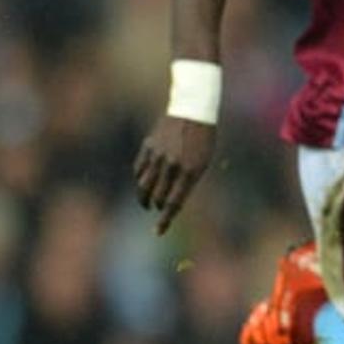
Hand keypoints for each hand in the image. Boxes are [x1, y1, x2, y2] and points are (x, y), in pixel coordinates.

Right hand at [133, 116, 216, 233]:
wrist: (193, 111)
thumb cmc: (203, 140)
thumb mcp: (203, 162)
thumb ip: (188, 182)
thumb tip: (171, 201)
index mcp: (191, 171)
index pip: (174, 203)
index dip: (165, 220)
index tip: (158, 232)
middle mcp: (172, 166)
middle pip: (157, 197)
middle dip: (156, 207)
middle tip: (155, 211)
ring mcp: (158, 156)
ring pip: (144, 185)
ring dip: (144, 197)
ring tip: (147, 202)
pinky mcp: (148, 147)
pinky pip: (139, 169)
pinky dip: (141, 178)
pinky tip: (144, 181)